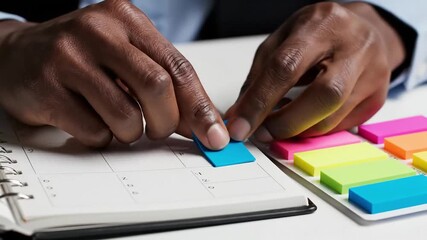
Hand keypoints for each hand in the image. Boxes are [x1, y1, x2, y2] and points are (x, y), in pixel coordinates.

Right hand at [0, 0, 228, 148]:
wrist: (18, 54)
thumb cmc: (83, 56)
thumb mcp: (126, 56)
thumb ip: (164, 82)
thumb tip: (200, 123)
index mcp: (127, 20)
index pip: (178, 67)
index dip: (200, 107)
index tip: (213, 135)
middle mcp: (98, 31)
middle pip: (157, 87)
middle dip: (167, 121)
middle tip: (160, 130)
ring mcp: (69, 58)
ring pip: (126, 115)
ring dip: (132, 132)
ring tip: (120, 122)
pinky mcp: (46, 88)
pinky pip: (94, 131)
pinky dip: (102, 137)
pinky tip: (91, 121)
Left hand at [225, 2, 405, 141]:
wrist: (364, 29)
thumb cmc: (318, 33)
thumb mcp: (282, 41)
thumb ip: (259, 75)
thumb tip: (239, 115)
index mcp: (322, 25)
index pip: (287, 67)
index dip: (260, 101)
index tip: (239, 126)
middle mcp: (355, 47)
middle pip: (323, 96)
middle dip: (285, 123)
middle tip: (261, 134)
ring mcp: (373, 73)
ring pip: (333, 118)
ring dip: (298, 130)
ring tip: (278, 125)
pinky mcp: (378, 97)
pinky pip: (342, 126)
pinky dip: (314, 130)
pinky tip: (302, 121)